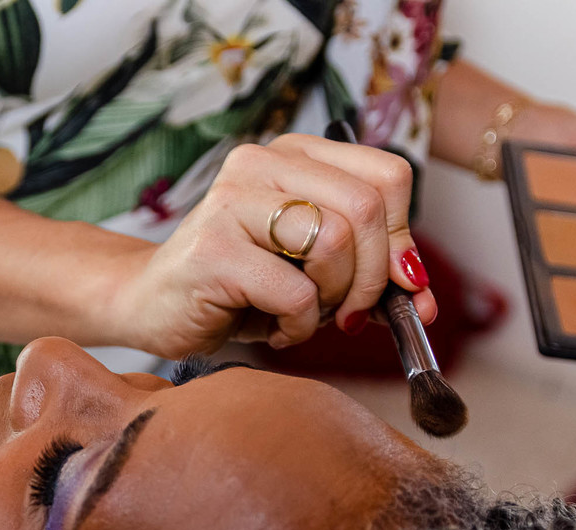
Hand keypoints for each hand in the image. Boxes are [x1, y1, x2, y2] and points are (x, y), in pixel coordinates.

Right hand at [112, 134, 436, 359]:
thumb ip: (370, 273)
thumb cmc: (239, 286)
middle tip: (350, 313)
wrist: (153, 303)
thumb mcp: (314, 270)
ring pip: (335, 244)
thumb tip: (422, 297)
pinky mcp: (214, 251)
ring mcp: (232, 202)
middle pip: (367, 208)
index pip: (387, 176)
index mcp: (293, 155)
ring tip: (302, 315)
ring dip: (333, 301)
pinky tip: (274, 327)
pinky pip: (296, 294)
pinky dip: (298, 326)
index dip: (403, 238)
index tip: (394, 283)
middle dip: (374, 278)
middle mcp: (260, 164)